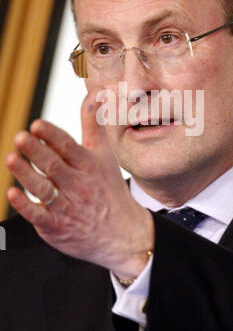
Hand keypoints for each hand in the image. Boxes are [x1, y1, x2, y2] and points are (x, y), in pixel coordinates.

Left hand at [5, 89, 153, 278]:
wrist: (123, 235)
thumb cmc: (110, 190)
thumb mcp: (105, 156)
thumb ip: (93, 125)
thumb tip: (93, 95)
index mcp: (89, 165)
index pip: (68, 147)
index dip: (51, 135)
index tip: (37, 125)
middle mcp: (78, 185)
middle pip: (54, 166)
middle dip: (36, 151)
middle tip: (20, 137)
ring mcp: (67, 207)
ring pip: (44, 189)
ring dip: (26, 174)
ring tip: (11, 158)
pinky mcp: (57, 227)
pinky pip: (39, 215)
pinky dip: (25, 205)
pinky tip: (13, 193)